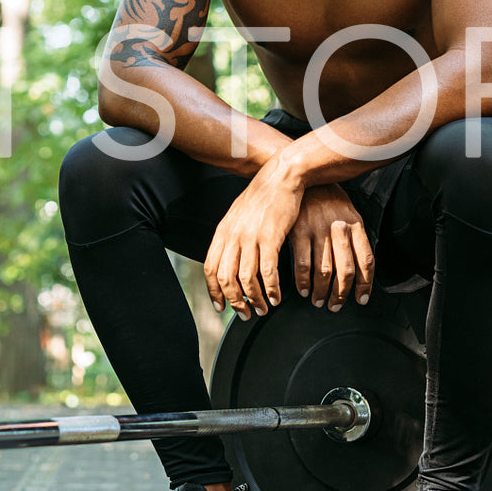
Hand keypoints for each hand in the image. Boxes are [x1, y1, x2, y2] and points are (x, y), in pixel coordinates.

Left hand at [203, 162, 302, 320]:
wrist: (280, 176)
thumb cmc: (263, 197)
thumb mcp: (238, 215)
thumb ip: (232, 236)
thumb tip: (229, 259)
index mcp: (223, 232)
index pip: (211, 268)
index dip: (214, 291)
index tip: (221, 307)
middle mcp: (233, 236)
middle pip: (226, 278)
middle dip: (235, 302)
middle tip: (245, 314)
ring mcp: (250, 237)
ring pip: (246, 279)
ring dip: (254, 299)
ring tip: (264, 309)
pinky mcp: (270, 237)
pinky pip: (267, 271)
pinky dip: (271, 289)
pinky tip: (277, 296)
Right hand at [290, 185, 373, 310]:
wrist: (301, 175)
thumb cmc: (325, 196)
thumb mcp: (347, 210)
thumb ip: (355, 236)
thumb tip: (360, 267)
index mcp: (355, 224)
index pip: (366, 261)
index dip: (365, 285)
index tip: (361, 299)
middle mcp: (339, 228)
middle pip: (346, 270)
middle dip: (341, 294)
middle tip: (335, 306)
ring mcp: (318, 230)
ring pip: (324, 271)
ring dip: (322, 292)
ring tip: (319, 301)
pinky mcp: (298, 231)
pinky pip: (302, 264)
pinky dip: (303, 282)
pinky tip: (303, 289)